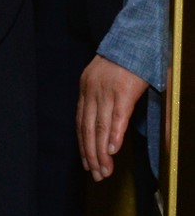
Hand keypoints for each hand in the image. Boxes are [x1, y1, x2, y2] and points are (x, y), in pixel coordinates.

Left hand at [77, 55, 147, 180]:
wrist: (134, 39)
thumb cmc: (122, 61)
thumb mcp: (103, 78)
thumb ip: (100, 99)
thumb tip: (102, 126)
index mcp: (86, 88)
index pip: (80, 123)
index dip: (82, 145)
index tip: (87, 163)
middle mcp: (93, 90)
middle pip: (88, 129)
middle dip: (91, 155)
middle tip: (97, 175)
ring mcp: (107, 91)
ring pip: (101, 127)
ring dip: (102, 152)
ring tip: (105, 171)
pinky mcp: (124, 90)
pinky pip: (117, 116)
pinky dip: (114, 134)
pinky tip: (114, 151)